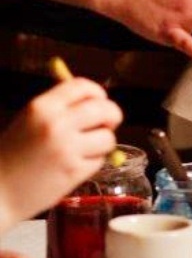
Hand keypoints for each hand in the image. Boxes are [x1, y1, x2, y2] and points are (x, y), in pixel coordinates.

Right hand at [0, 79, 122, 229]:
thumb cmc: (12, 154)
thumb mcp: (29, 121)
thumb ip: (60, 108)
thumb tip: (94, 98)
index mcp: (42, 107)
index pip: (82, 87)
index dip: (97, 93)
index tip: (100, 101)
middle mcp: (56, 124)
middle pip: (105, 109)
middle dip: (111, 117)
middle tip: (105, 125)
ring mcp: (67, 148)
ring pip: (108, 138)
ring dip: (102, 144)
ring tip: (82, 150)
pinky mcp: (74, 171)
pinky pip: (99, 160)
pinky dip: (92, 163)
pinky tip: (72, 166)